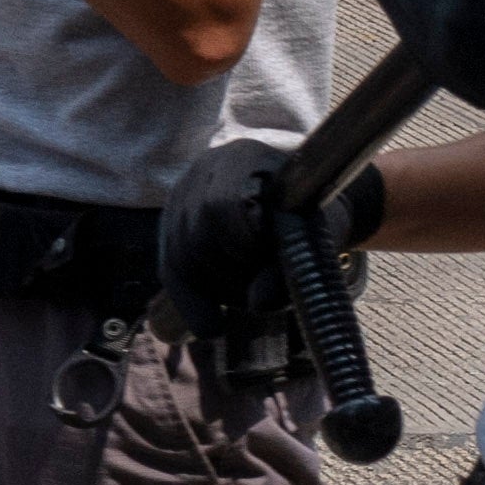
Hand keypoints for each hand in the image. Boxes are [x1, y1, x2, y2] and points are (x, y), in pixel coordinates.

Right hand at [152, 143, 372, 330]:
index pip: (218, 205)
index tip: (268, 260)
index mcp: (240, 158)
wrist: (302, 210)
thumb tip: (257, 303)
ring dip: (216, 288)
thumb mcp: (314, 240)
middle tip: (263, 281)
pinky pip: (171, 271)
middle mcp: (199, 173)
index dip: (240, 243)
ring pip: (178, 257)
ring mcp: (179, 201)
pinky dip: (193, 302)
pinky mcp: (170, 230)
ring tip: (251, 291)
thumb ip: (293, 266)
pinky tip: (213, 326)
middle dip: (229, 272)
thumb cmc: (313, 220)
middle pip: (194, 236)